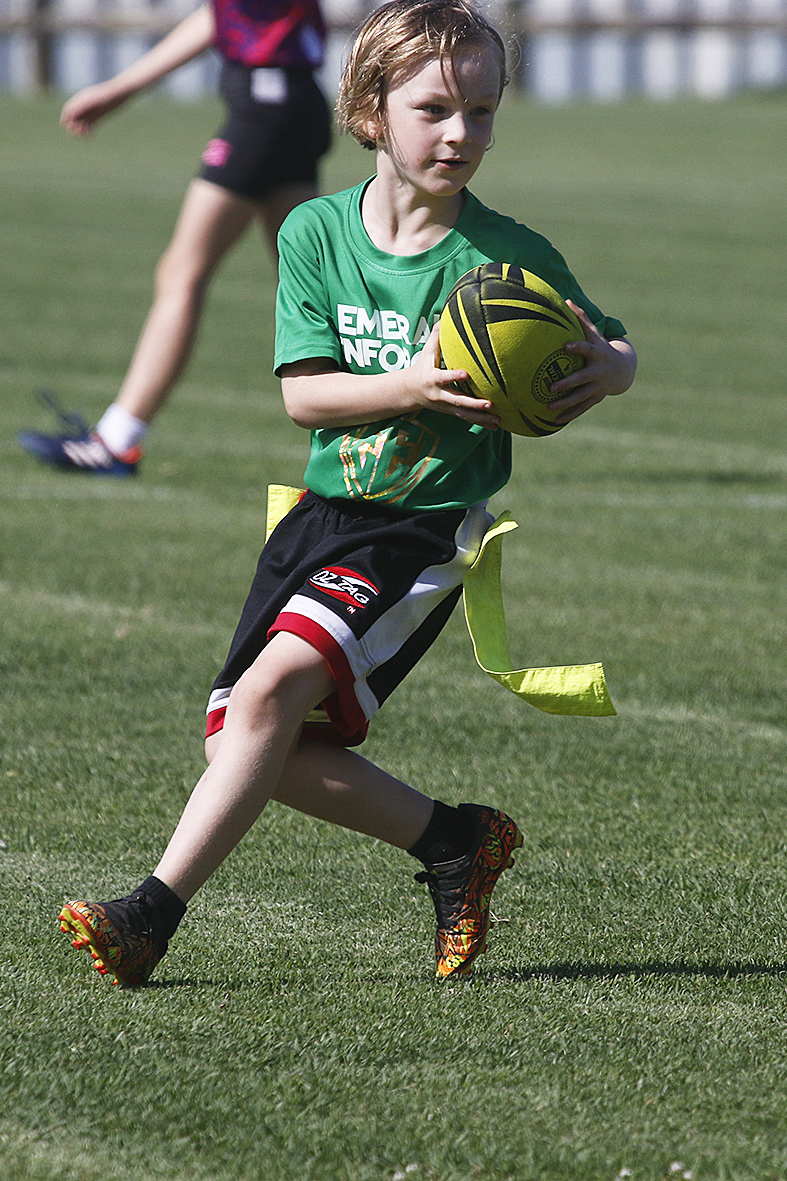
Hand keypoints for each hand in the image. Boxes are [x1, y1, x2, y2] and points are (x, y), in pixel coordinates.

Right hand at [60, 83, 128, 135]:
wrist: (119, 94)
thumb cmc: (106, 95)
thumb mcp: (92, 101)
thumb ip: (80, 106)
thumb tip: (70, 115)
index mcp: (80, 99)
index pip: (68, 109)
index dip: (65, 117)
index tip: (66, 124)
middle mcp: (84, 106)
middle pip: (73, 118)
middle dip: (73, 125)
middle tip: (76, 131)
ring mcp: (91, 112)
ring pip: (81, 123)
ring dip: (80, 129)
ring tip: (82, 134)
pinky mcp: (98, 117)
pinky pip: (90, 126)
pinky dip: (88, 131)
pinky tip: (89, 134)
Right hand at [409, 324, 500, 429]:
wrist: (410, 392)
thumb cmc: (422, 367)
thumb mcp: (426, 352)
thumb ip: (437, 336)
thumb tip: (446, 316)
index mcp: (433, 379)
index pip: (443, 377)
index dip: (453, 376)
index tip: (466, 374)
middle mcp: (440, 396)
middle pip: (457, 401)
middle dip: (473, 404)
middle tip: (489, 404)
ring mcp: (446, 406)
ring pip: (465, 414)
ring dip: (482, 418)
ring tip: (499, 420)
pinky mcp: (453, 412)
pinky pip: (468, 419)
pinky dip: (482, 423)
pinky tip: (497, 426)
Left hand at [548, 301, 636, 424]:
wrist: (623, 369)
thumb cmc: (601, 347)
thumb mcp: (594, 334)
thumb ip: (581, 319)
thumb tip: (566, 300)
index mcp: (597, 354)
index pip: (587, 349)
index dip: (577, 348)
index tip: (565, 346)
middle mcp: (598, 371)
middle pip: (582, 379)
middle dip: (568, 384)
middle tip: (551, 387)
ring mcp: (598, 387)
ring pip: (581, 397)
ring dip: (566, 404)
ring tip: (549, 408)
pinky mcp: (596, 398)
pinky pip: (582, 408)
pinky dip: (570, 415)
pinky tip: (555, 422)